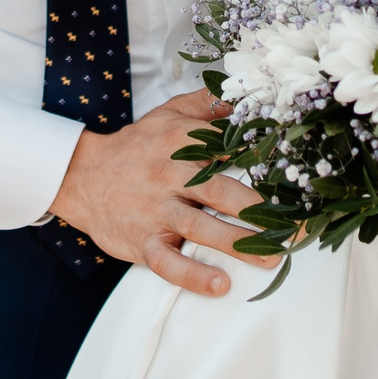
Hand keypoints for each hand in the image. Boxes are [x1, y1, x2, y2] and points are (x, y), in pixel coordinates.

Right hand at [48, 90, 276, 297]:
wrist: (81, 176)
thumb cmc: (135, 147)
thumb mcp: (168, 115)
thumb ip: (208, 105)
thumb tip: (247, 94)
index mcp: (178, 142)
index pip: (227, 150)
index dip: (262, 164)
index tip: (294, 180)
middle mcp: (169, 175)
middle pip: (219, 191)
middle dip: (260, 211)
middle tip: (296, 228)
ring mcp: (155, 210)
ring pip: (200, 227)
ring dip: (238, 244)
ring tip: (272, 257)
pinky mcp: (142, 241)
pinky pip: (168, 261)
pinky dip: (193, 275)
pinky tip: (220, 284)